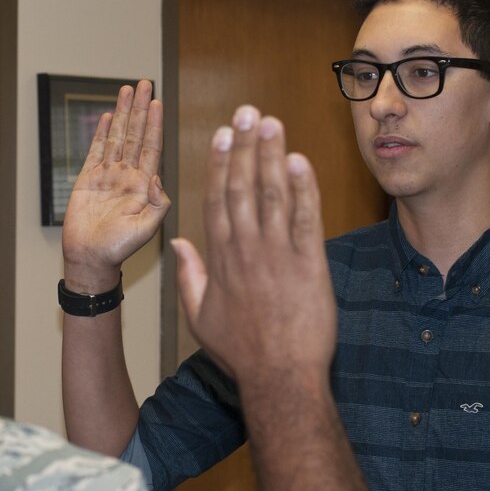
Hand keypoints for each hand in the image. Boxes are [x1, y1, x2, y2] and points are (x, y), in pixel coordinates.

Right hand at [61, 80, 170, 292]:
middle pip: (135, 134)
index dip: (154, 124)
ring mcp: (108, 176)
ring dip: (122, 114)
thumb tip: (156, 175)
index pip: (152, 147)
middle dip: (140, 109)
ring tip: (126, 90)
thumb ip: (157, 203)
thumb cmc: (120, 249)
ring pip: (117, 137)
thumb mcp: (148, 229)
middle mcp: (127, 175)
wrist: (90, 259)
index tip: (158, 102)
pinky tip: (106, 116)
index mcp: (144, 185)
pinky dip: (101, 133)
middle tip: (145, 84)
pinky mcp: (88, 179)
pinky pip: (96, 151)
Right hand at [172, 106, 335, 383]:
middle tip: (247, 112)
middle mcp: (247, 249)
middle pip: (242, 187)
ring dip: (272, 156)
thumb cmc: (241, 352)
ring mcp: (278, 255)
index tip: (222, 134)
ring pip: (273, 195)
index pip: (217, 199)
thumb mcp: (199, 316)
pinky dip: (304, 189)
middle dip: (245, 146)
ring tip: (271, 123)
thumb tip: (178, 243)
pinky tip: (300, 161)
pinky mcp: (310, 265)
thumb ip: (189, 275)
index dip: (220, 162)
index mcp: (221, 258)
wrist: (280, 378)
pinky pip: (307, 219)